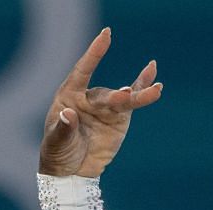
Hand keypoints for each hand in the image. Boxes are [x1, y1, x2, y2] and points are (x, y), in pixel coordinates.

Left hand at [38, 29, 161, 178]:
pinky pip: (134, 101)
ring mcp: (106, 106)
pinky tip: (156, 81)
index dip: (94, 53)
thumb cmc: (57, 152)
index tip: (106, 35)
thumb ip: (63, 128)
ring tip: (156, 91)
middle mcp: (89, 97)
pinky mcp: (119, 117)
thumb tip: (68, 113)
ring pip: (124, 98)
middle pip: (106, 94)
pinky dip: (144, 91)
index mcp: (69, 95)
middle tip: (125, 96)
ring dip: (139, 95)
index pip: (82, 71)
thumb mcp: (55, 142)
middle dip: (116, 97)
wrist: (71, 171)